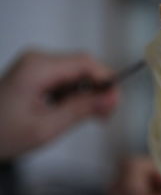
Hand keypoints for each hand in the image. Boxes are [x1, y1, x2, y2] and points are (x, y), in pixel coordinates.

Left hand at [0, 50, 118, 157]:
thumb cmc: (2, 134)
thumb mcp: (46, 128)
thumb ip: (81, 110)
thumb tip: (111, 98)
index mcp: (38, 68)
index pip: (85, 63)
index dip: (106, 80)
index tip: (115, 104)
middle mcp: (39, 60)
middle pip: (83, 67)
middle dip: (99, 90)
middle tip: (105, 116)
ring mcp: (37, 66)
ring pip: (77, 74)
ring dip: (88, 95)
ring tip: (92, 118)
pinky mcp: (37, 74)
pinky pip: (66, 80)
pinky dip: (76, 95)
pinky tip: (76, 112)